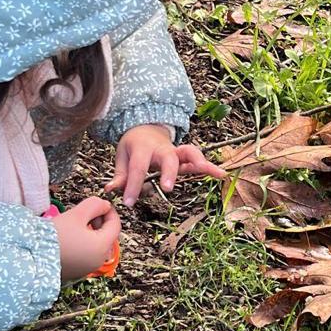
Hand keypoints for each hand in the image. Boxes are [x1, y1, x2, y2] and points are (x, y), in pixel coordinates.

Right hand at [51, 196, 120, 282]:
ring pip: (96, 245)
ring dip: (90, 232)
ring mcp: (88, 268)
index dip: (109, 211)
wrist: (31, 258)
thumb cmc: (54, 237)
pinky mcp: (76, 272)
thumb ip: (94, 205)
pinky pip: (85, 254)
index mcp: (102, 246)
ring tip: (74, 225)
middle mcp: (98, 260)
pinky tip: (68, 238)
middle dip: (98, 221)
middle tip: (84, 213)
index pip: (115, 225)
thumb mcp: (76, 214)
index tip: (100, 204)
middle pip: (107, 236)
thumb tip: (104, 205)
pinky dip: (82, 244)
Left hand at [105, 124, 223, 206]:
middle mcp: (162, 148)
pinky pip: (198, 160)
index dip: (133, 185)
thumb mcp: (122, 156)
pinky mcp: (185, 156)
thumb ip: (120, 175)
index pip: (137, 168)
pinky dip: (209, 166)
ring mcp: (176, 151)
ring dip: (199, 162)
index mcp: (142, 147)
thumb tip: (110, 190)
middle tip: (168, 188)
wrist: (146, 127)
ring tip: (209, 171)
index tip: (128, 202)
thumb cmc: (134, 145)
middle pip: (167, 158)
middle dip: (169, 172)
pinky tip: (221, 174)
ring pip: (190, 152)